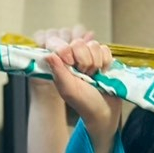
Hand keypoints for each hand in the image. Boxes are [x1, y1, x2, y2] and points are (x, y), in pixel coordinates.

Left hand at [45, 36, 119, 152]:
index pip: (62, 44)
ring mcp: (89, 55)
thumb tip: (48, 54)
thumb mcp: (68, 89)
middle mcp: (74, 57)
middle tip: (85, 75)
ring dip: (96, 62)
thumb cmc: (85, 102)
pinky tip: (103, 72)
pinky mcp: (103, 56)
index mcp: (61, 63)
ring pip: (93, 44)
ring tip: (94, 76)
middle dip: (84, 61)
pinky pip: (105, 49)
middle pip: (79, 42)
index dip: (67, 52)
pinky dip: (106, 62)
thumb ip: (58, 71)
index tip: (72, 65)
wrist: (105, 110)